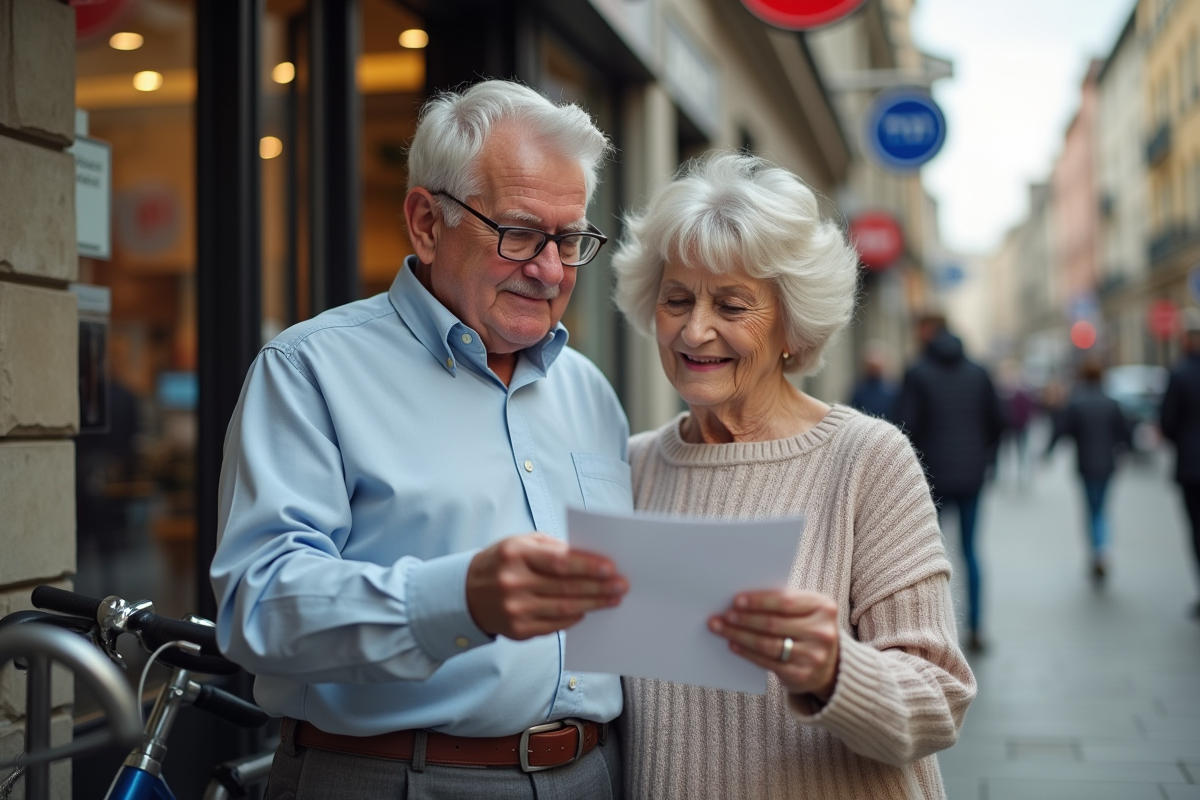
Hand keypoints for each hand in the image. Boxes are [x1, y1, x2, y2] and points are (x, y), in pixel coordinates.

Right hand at [467, 533, 627, 639]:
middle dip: (599, 587)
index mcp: (515, 555)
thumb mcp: (520, 543)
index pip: (559, 561)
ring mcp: (515, 609)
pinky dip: (575, 618)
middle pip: (566, 587)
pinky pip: (555, 625)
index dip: (587, 566)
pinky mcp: (518, 630)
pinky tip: (588, 611)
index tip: (611, 568)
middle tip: (621, 586)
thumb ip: (552, 547)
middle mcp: (513, 583)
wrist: (466, 594)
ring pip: (564, 609)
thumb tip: (589, 558)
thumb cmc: (502, 562)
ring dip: (594, 604)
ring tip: (613, 599)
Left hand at [709, 589, 839, 699]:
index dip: (759, 601)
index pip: (786, 601)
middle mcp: (822, 633)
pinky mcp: (801, 676)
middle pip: (773, 624)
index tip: (736, 600)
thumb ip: (783, 602)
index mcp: (824, 608)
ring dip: (740, 635)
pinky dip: (747, 652)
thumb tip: (741, 600)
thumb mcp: (807, 610)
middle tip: (724, 615)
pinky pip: (767, 662)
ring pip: (767, 644)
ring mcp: (813, 656)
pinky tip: (733, 645)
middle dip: (744, 619)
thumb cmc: (808, 628)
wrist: (830, 666)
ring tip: (722, 628)